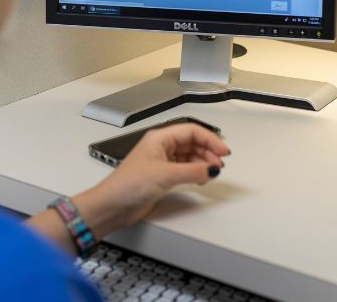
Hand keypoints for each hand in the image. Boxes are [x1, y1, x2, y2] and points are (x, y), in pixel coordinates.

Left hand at [74, 123, 230, 238]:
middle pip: (191, 142)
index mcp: (159, 138)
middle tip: (221, 163)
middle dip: (208, 151)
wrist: (113, 205)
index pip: (191, 131)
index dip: (210, 139)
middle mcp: (161, 147)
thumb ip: (192, 171)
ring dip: (203, 162)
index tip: (223, 152)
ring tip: (213, 172)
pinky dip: (195, 172)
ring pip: (189, 156)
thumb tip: (212, 169)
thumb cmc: (128, 184)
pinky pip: (184, 169)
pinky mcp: (161, 176)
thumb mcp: (165, 175)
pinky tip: (201, 178)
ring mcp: (161, 162)